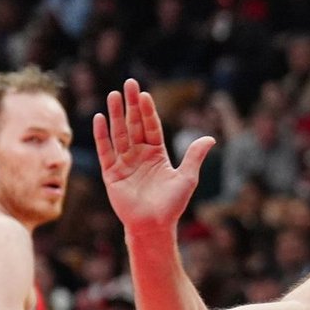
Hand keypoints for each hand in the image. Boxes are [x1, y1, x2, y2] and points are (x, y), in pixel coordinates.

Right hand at [94, 79, 214, 236]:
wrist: (154, 226)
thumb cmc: (171, 204)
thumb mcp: (186, 178)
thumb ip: (194, 156)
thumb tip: (210, 138)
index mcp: (157, 154)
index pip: (151, 127)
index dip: (148, 111)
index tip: (145, 93)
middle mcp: (139, 155)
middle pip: (134, 125)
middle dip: (131, 105)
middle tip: (129, 83)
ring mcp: (124, 163)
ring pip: (119, 133)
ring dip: (116, 114)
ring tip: (113, 95)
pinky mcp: (111, 173)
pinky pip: (106, 151)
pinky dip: (102, 135)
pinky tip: (100, 118)